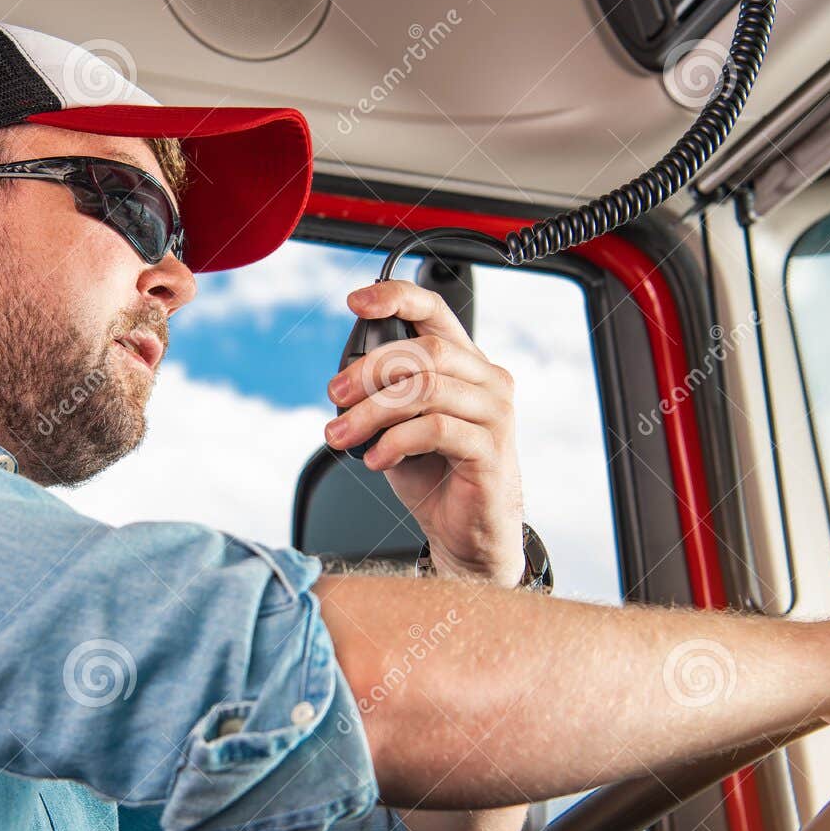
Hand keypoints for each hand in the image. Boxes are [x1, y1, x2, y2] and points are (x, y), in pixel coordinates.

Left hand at [324, 280, 525, 585]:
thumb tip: (343, 382)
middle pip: (424, 352)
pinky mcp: (490, 448)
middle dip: (369, 370)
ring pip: (425, 390)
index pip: (435, 311)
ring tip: (342, 436)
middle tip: (335, 396)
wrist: (468, 533)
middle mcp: (486, 380)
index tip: (356, 303)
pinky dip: (395, 442)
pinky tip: (375, 460)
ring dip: (372, 412)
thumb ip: (383, 396)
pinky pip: (435, 429)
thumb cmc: (436, 476)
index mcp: (464, 364)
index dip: (396, 298)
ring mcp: (494, 413)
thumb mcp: (399, 426)